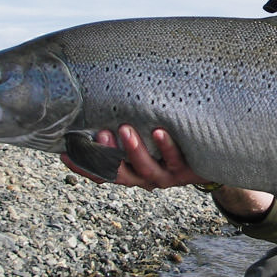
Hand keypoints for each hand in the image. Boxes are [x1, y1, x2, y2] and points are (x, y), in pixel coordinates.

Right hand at [60, 125, 207, 190]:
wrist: (211, 159)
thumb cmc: (171, 143)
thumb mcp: (147, 137)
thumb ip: (125, 126)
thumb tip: (100, 99)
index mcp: (130, 172)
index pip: (100, 173)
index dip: (82, 166)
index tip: (65, 152)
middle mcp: (144, 178)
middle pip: (120, 173)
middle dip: (107, 154)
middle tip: (101, 132)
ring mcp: (164, 176)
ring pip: (145, 169)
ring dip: (133, 149)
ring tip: (125, 129)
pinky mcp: (185, 171)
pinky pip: (175, 160)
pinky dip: (166, 146)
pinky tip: (158, 131)